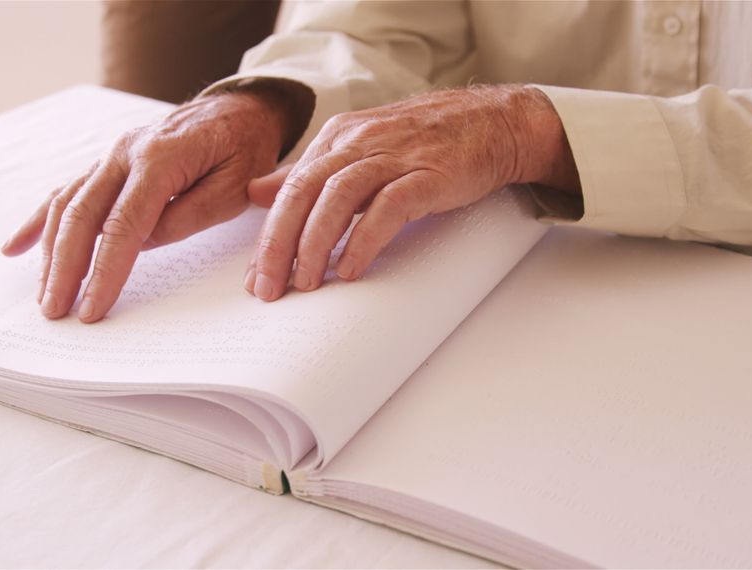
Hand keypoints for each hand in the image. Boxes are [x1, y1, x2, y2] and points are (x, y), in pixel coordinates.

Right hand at [1, 85, 295, 321]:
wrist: (240, 108)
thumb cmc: (244, 148)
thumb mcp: (236, 185)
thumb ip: (191, 214)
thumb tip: (143, 243)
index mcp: (160, 157)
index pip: (124, 224)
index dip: (105, 270)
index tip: (92, 307)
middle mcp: (125, 151)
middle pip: (82, 215)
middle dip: (65, 268)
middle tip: (54, 311)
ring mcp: (111, 155)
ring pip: (67, 204)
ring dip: (51, 253)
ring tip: (45, 295)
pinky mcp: (107, 163)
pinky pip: (66, 191)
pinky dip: (40, 221)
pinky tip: (16, 248)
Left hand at [243, 85, 579, 300]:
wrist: (494, 122)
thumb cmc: (427, 142)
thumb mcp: (359, 149)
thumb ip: (308, 173)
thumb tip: (256, 192)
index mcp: (338, 137)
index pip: (290, 189)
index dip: (268, 236)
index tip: (256, 278)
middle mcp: (360, 142)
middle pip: (304, 192)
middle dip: (279, 244)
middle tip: (269, 288)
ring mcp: (394, 156)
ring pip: (338, 197)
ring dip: (316, 244)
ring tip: (307, 283)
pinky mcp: (428, 174)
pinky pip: (388, 206)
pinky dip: (365, 239)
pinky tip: (352, 268)